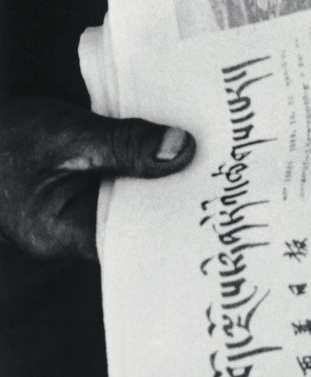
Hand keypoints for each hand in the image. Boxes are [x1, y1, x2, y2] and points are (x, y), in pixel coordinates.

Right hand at [0, 96, 194, 260]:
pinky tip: (173, 140)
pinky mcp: (82, 187)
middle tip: (222, 168)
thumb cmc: (6, 137)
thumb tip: (182, 149)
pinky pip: (122, 179)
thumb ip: (123, 143)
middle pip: (138, 219)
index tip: (212, 197)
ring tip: (208, 151)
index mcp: (62, 234)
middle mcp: (73, 232)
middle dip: (174, 192)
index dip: (173, 220)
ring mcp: (77, 210)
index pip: (132, 240)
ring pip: (132, 196)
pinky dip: (143, 161)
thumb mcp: (67, 135)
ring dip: (162, 173)